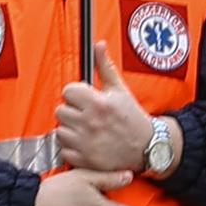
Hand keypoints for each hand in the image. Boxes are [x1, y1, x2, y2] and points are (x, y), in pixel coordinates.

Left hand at [53, 45, 153, 173]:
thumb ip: (105, 66)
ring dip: (69, 130)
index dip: (75, 93)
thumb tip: (99, 45)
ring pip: (59, 131)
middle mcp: (90, 123)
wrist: (146, 147)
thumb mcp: (120, 89)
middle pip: (60, 111)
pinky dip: (71, 148)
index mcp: (99, 104)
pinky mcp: (84, 159)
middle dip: (71, 111)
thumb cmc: (133, 118)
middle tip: (84, 114)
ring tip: (84, 129)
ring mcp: (86, 143)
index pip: (68, 91)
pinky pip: (64, 150)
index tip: (84, 98)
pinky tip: (84, 143)